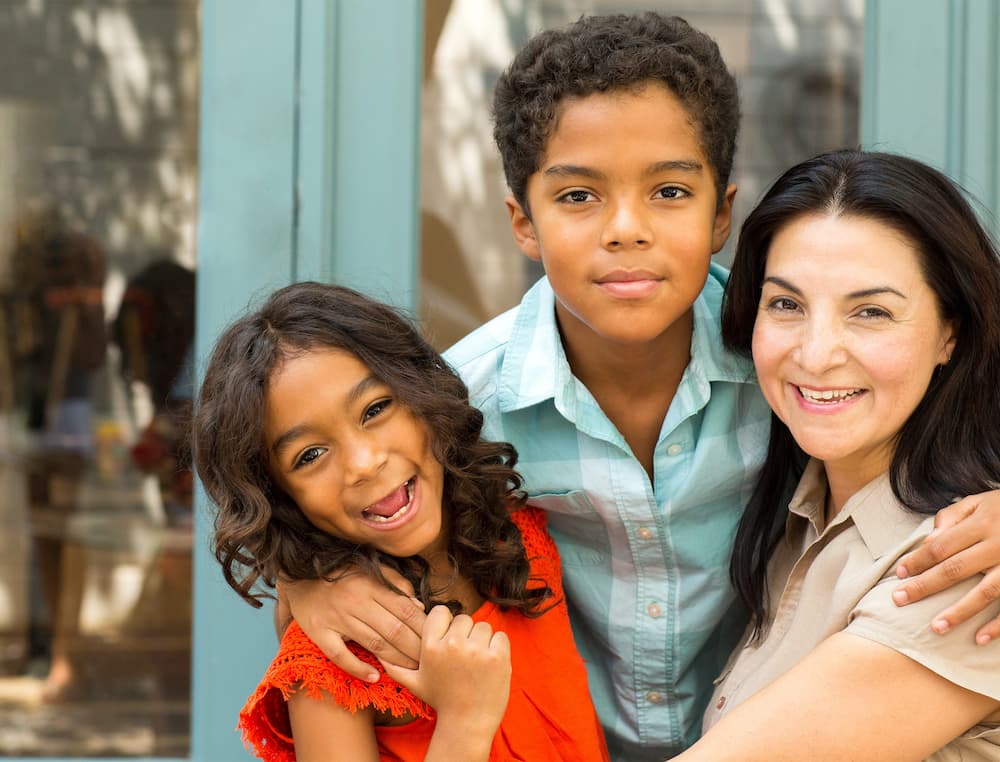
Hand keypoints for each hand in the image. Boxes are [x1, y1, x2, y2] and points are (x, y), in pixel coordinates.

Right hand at [283, 568, 426, 680]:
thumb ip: (396, 584)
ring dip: (395, 660)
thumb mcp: (370, 569)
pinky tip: (375, 676)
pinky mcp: (318, 632)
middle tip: (429, 662)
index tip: (436, 640)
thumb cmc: (341, 572)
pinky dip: (358, 667)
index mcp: (371, 585)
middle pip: (393, 630)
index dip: (423, 628)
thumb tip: (418, 606)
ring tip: (411, 671)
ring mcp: (337, 619)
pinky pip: (340, 655)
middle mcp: (356, 602)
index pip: (405, 610)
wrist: (298, 572)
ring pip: (373, 643)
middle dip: (415, 648)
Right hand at [382, 605, 510, 732]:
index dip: (446, 623)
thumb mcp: (415, 683)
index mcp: (431, 647)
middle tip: (463, 656)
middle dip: (465, 634)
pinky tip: (490, 663)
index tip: (448, 638)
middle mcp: (453, 645)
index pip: (441, 611)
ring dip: (482, 640)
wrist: (467, 723)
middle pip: (464, 618)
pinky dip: (498, 647)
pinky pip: (501, 636)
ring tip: (476, 661)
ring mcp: (477, 650)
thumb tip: (379, 654)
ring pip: (483, 626)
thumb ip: (395, 666)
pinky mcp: (498, 656)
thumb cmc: (442, 701)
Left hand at [893, 491, 999, 643]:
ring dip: (959, 612)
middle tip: (899, 600)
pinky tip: (979, 638)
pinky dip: (998, 624)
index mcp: (982, 523)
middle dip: (925, 586)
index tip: (899, 574)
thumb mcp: (980, 501)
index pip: (940, 545)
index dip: (918, 560)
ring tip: (936, 628)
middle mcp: (998, 544)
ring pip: (985, 592)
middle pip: (955, 569)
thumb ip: (952, 516)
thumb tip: (929, 540)